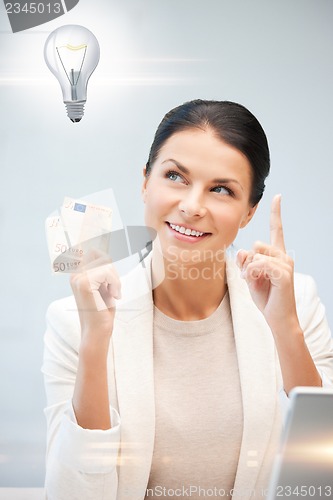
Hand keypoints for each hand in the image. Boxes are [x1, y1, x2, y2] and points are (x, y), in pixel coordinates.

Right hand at [70, 251, 120, 340]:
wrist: (98, 331)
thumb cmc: (102, 312)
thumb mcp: (103, 287)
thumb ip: (102, 272)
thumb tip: (102, 253)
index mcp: (77, 275)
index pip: (89, 250)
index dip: (100, 252)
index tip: (103, 252)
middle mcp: (75, 275)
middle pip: (100, 255)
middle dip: (112, 271)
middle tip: (114, 288)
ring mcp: (78, 278)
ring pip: (105, 263)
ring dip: (115, 279)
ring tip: (114, 293)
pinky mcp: (84, 283)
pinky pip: (107, 272)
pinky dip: (116, 284)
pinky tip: (114, 296)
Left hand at [236, 194, 298, 333]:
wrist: (277, 317)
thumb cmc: (265, 297)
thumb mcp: (249, 276)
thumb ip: (245, 261)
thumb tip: (243, 250)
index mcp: (276, 254)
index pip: (276, 230)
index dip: (276, 213)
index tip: (277, 196)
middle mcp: (284, 256)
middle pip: (256, 244)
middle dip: (248, 261)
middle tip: (252, 276)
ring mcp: (285, 264)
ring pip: (256, 255)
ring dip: (249, 270)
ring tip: (256, 281)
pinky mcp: (284, 273)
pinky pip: (260, 264)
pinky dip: (252, 273)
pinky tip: (258, 282)